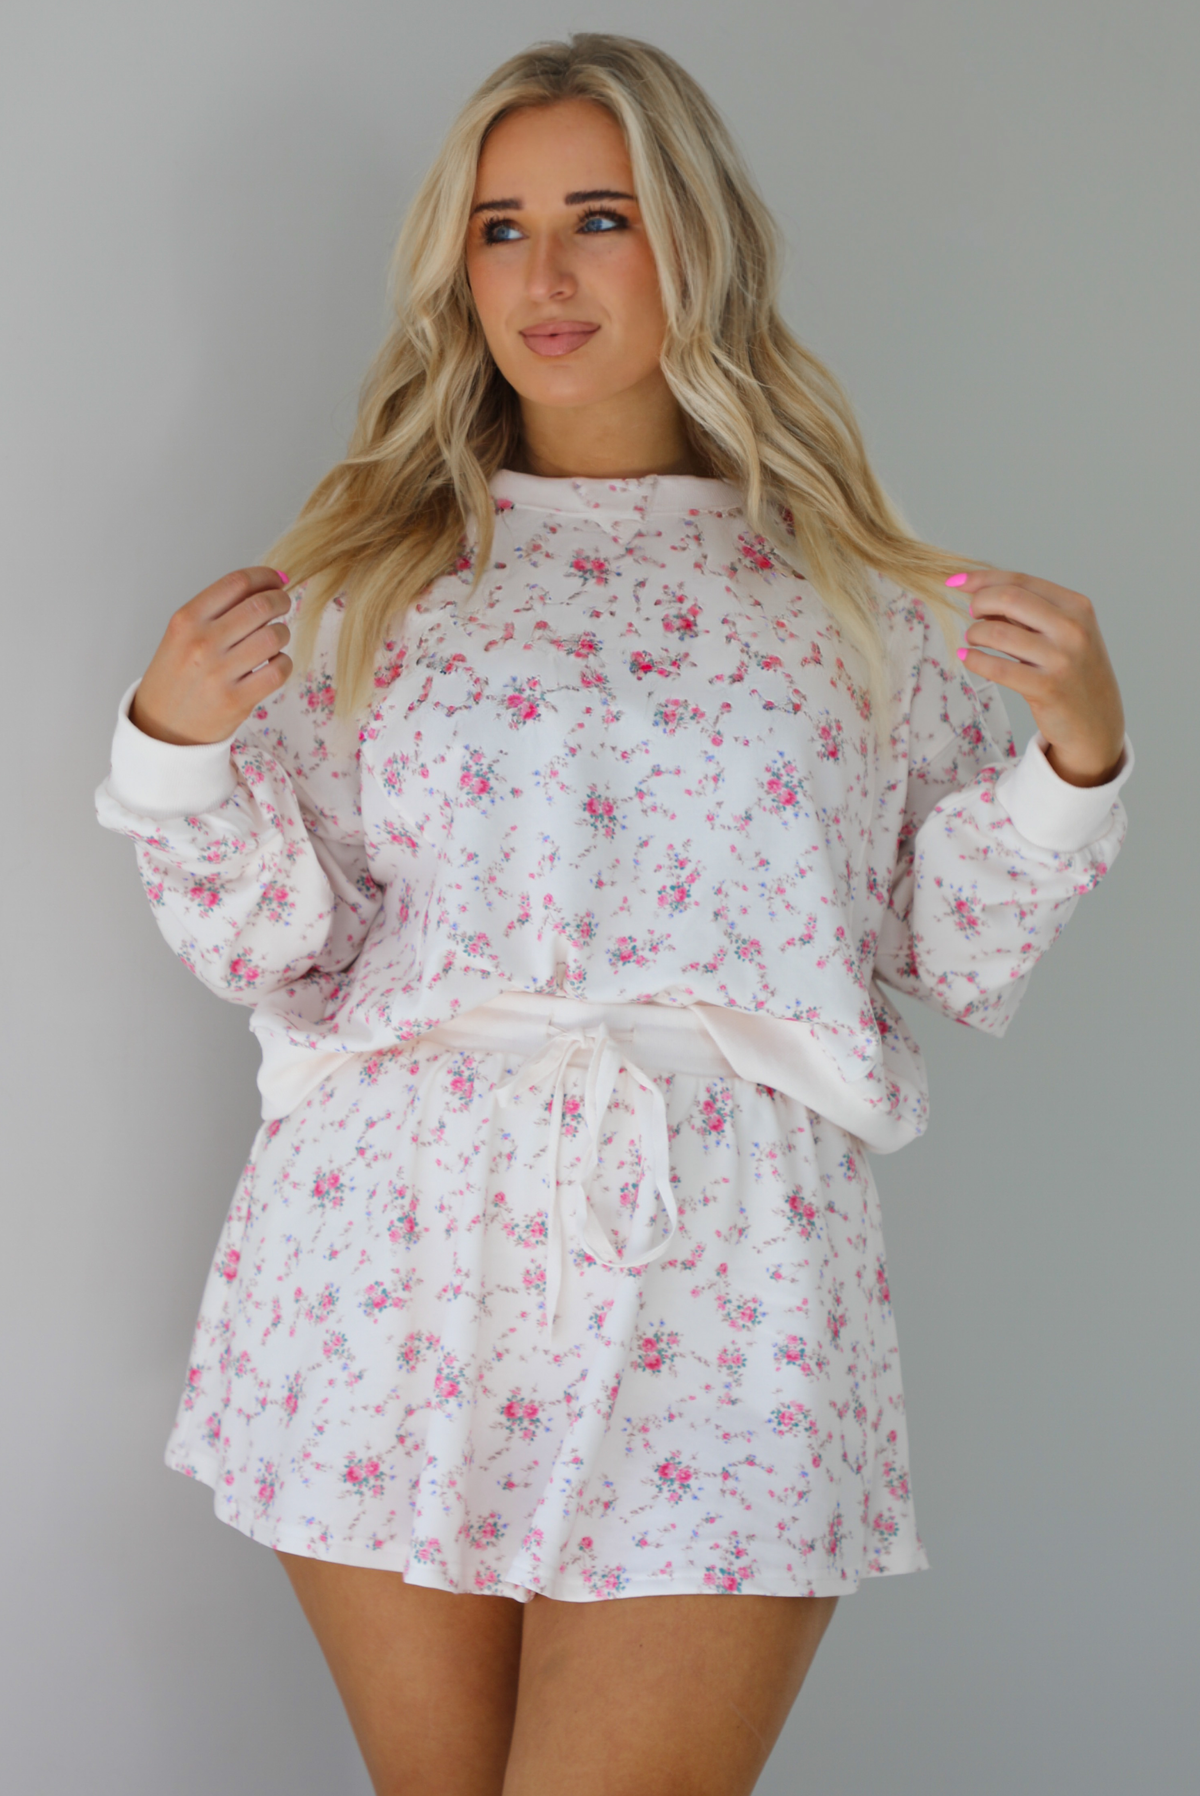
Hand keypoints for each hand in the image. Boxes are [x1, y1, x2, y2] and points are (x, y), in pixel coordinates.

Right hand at [129, 568, 292, 744]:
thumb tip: (266, 584)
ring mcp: (219, 672)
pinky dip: (283, 663)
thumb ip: (217, 611)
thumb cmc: (176, 677)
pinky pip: (278, 670)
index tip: (276, 580)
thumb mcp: (181, 635)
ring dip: (282, 633)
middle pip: (260, 606)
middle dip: (281, 600)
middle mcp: (202, 642)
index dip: (265, 576)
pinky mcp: (237, 700)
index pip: (237, 583)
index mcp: (186, 620)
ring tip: (274, 639)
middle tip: (283, 605)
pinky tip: (273, 664)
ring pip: (274, 636)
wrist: (161, 728)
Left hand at [952, 568, 1125, 785]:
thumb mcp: (1061, 633)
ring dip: (975, 633)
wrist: (1096, 721)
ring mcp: (1061, 659)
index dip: (983, 579)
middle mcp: (1072, 628)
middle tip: (971, 615)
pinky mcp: (1047, 688)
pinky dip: (975, 660)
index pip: (1021, 581)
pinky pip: (997, 668)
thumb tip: (979, 592)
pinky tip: (968, 658)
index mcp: (1077, 606)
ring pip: (998, 633)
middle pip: (1009, 598)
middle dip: (979, 602)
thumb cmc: (1072, 671)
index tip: (956, 582)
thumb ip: (1027, 612)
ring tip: (973, 639)